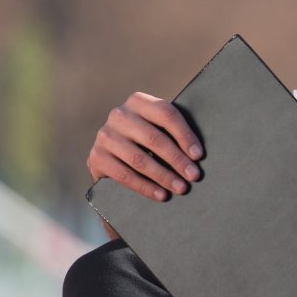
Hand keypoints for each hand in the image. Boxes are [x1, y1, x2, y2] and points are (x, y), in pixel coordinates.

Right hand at [86, 92, 203, 200]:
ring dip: (164, 176)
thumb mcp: (157, 127)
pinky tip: (161, 194)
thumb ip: (172, 131)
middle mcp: (119, 115)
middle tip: (194, 176)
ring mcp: (105, 136)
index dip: (184, 135)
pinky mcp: (97, 157)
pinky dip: (145, 187)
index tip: (199, 155)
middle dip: (177, 160)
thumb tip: (199, 154)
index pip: (166, 114)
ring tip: (181, 188)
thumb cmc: (146, 139)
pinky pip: (124, 175)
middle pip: (154, 138)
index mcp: (138, 101)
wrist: (112, 155)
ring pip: (139, 159)